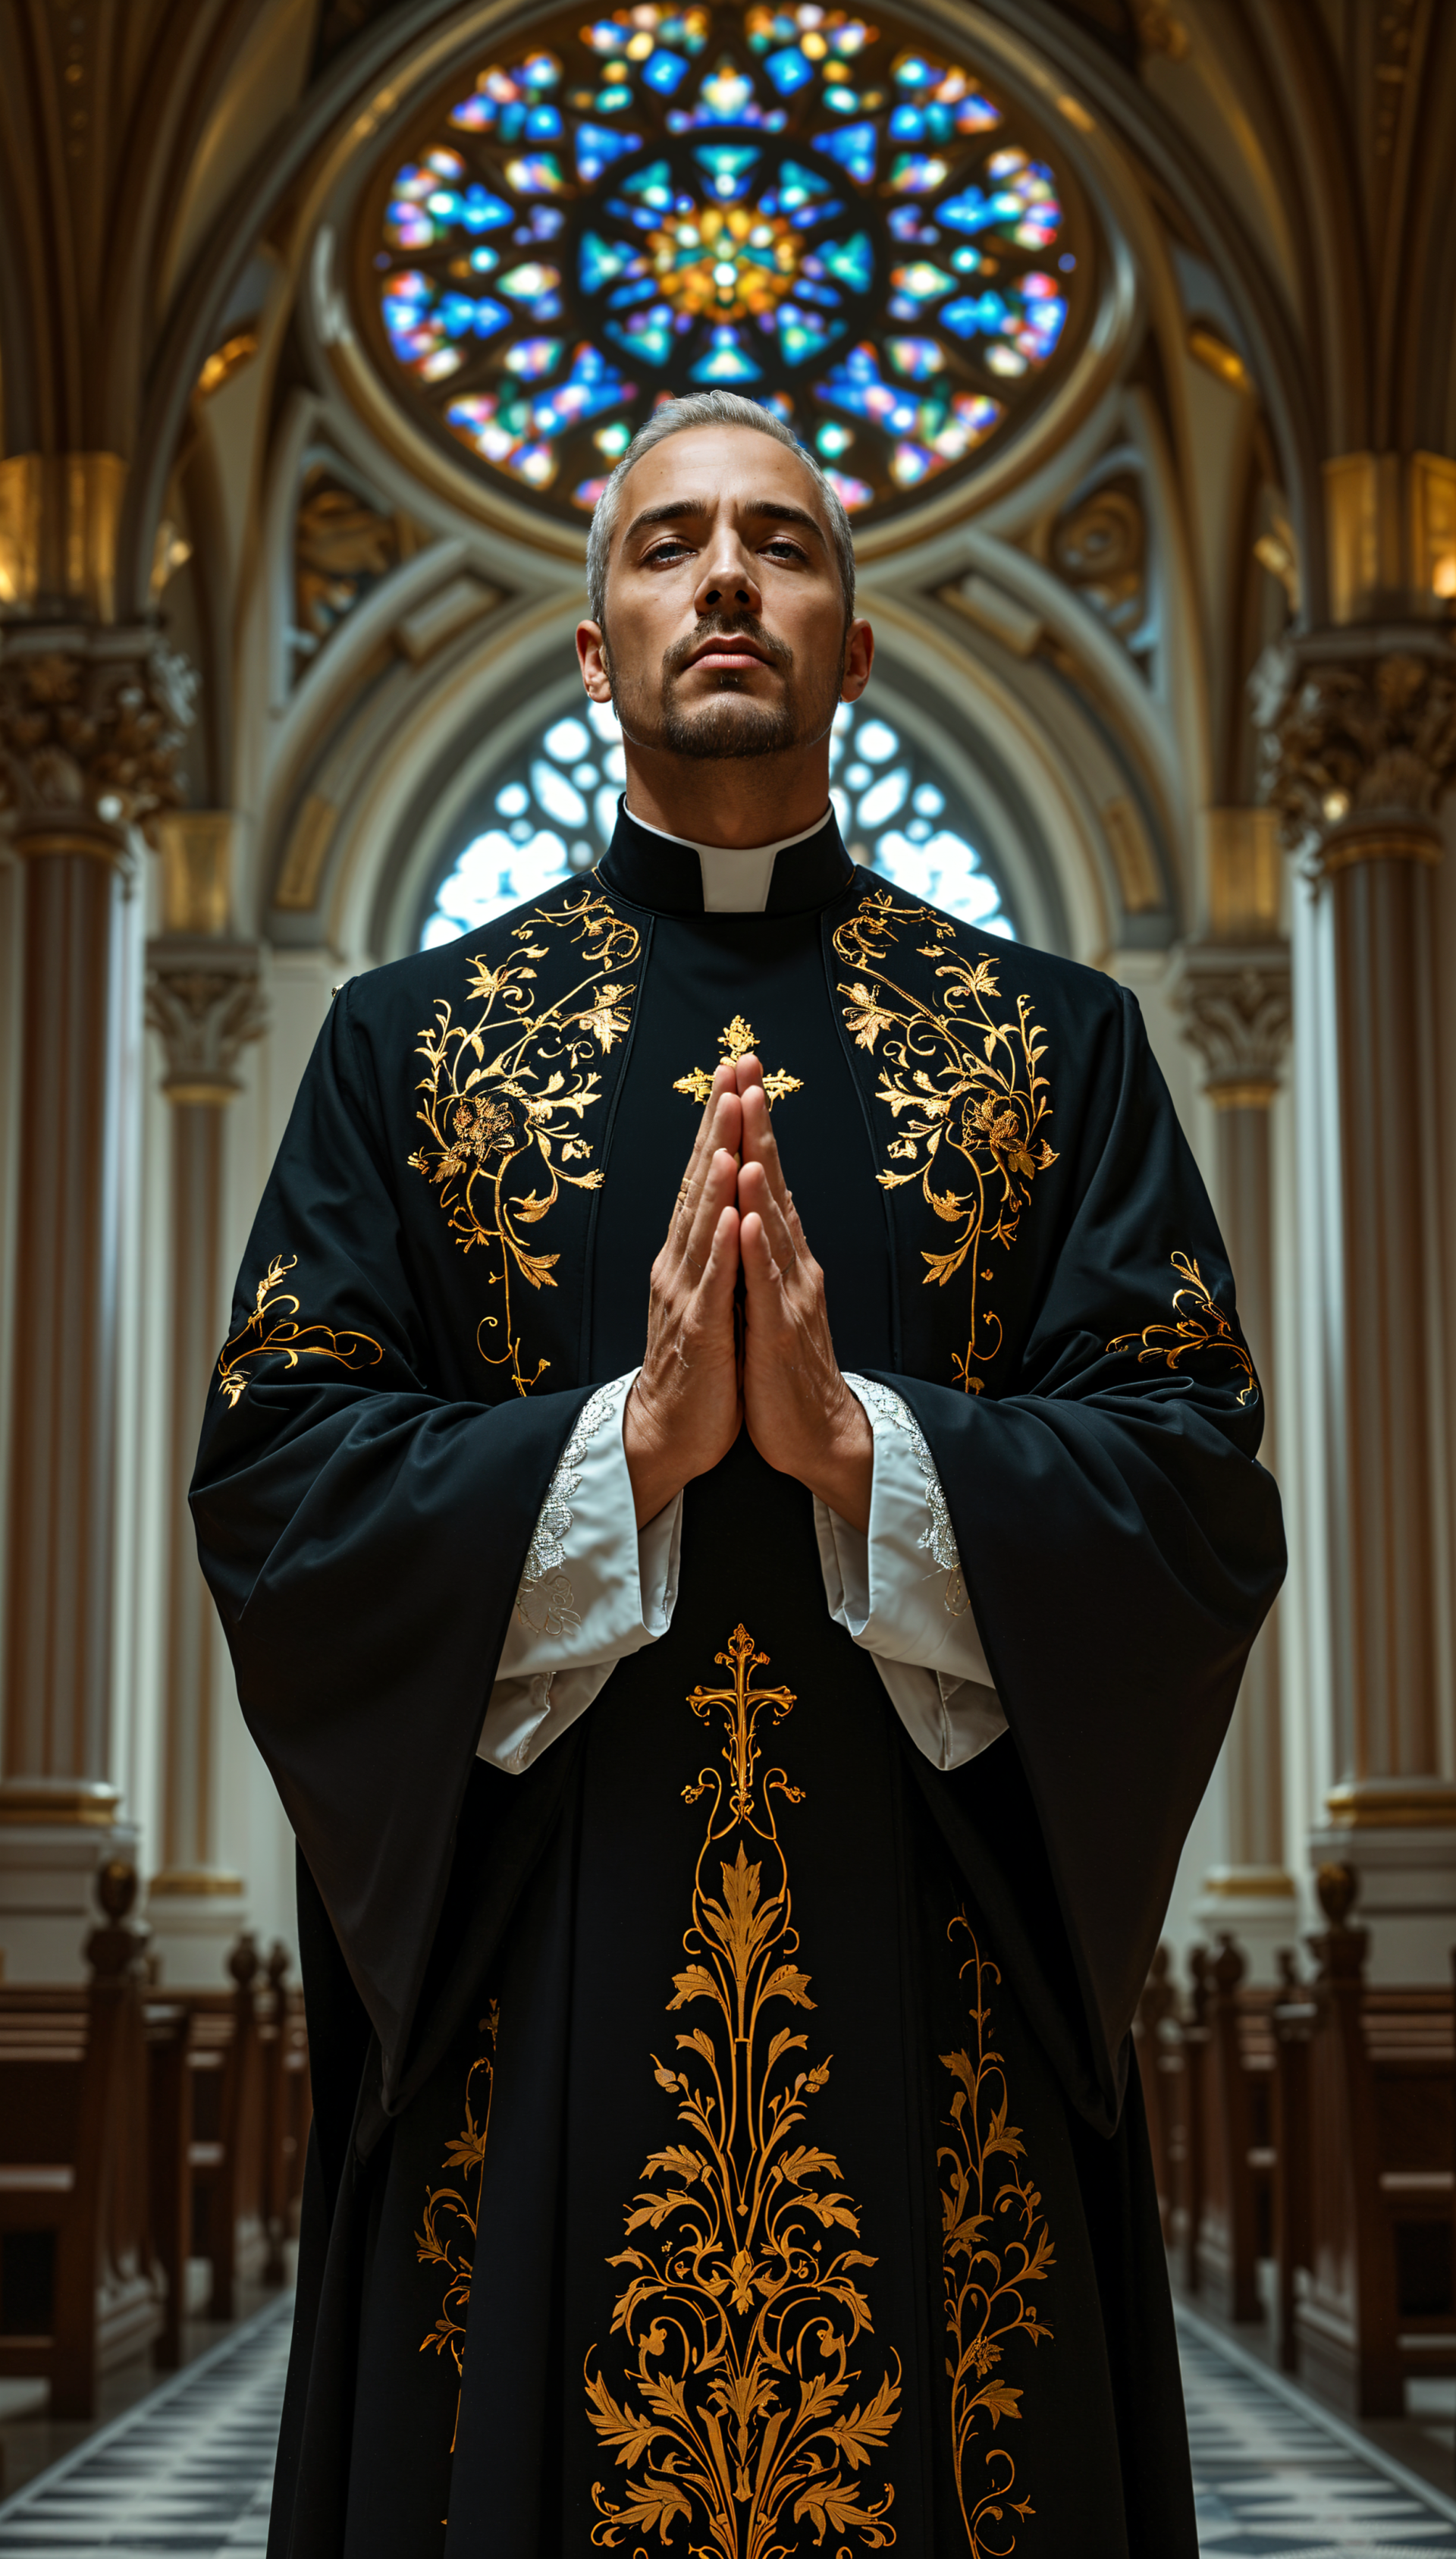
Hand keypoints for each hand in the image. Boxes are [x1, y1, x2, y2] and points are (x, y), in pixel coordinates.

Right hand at [623, 1062, 742, 1524]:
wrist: (668, 1434)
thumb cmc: (695, 1365)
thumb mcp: (705, 1295)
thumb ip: (709, 1248)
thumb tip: (721, 1199)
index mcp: (687, 1255)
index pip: (704, 1177)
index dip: (719, 1125)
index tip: (735, 1074)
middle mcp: (680, 1265)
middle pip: (699, 1184)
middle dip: (717, 1126)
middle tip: (732, 1070)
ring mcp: (687, 1296)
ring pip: (703, 1223)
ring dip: (715, 1172)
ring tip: (728, 1124)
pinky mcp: (701, 1332)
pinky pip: (713, 1281)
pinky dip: (721, 1242)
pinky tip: (729, 1208)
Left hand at [736, 1058, 872, 1532]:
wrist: (816, 1436)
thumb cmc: (786, 1368)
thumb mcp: (770, 1297)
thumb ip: (767, 1251)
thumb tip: (756, 1201)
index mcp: (784, 1257)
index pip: (766, 1180)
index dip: (754, 1127)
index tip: (742, 1074)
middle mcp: (792, 1267)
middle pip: (772, 1187)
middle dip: (759, 1128)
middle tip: (748, 1071)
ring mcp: (788, 1299)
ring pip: (771, 1227)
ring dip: (759, 1176)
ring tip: (749, 1125)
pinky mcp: (778, 1336)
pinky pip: (764, 1288)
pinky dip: (757, 1251)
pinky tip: (748, 1216)